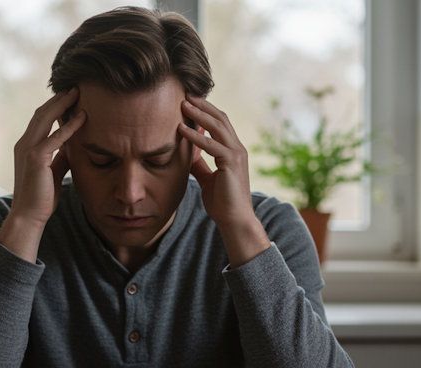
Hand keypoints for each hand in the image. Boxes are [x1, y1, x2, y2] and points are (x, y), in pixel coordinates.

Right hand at [0, 89, 85, 261]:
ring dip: (62, 104)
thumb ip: (61, 157)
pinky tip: (82, 117)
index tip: (70, 96)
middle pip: (41, 113)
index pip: (40, 119)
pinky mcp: (36, 158)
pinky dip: (69, 126)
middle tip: (75, 86)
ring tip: (78, 93)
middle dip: (58, 99)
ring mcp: (27, 149)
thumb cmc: (42, 198)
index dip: (54, 106)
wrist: (29, 216)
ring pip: (44, 119)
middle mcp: (24, 143)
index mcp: (26, 146)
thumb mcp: (54, 172)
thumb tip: (72, 146)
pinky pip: (55, 138)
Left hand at [178, 96, 269, 265]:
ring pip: (218, 127)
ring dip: (199, 114)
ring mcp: (236, 155)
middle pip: (221, 118)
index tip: (189, 101)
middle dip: (203, 105)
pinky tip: (182, 130)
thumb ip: (199, 163)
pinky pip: (212, 145)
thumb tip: (186, 152)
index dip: (206, 110)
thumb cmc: (222, 202)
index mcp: (233, 151)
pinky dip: (196, 136)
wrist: (235, 221)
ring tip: (182, 105)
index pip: (221, 123)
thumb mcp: (207, 178)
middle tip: (185, 94)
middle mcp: (237, 149)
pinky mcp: (232, 164)